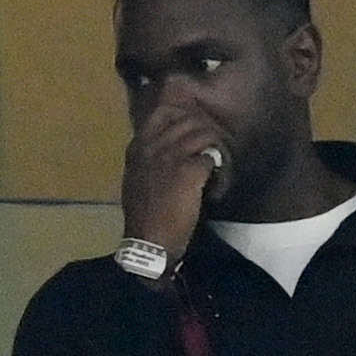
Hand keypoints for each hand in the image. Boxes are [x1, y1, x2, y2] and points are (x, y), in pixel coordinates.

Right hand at [119, 99, 226, 261]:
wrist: (149, 242)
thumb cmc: (142, 216)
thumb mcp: (136, 181)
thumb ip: (148, 160)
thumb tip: (164, 149)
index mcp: (137, 149)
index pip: (161, 113)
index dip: (182, 113)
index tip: (193, 123)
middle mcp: (152, 147)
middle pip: (187, 120)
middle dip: (204, 129)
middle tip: (213, 143)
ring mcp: (170, 157)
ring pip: (203, 133)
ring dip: (214, 144)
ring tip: (218, 158)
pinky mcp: (189, 171)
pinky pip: (211, 157)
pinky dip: (218, 166)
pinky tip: (218, 177)